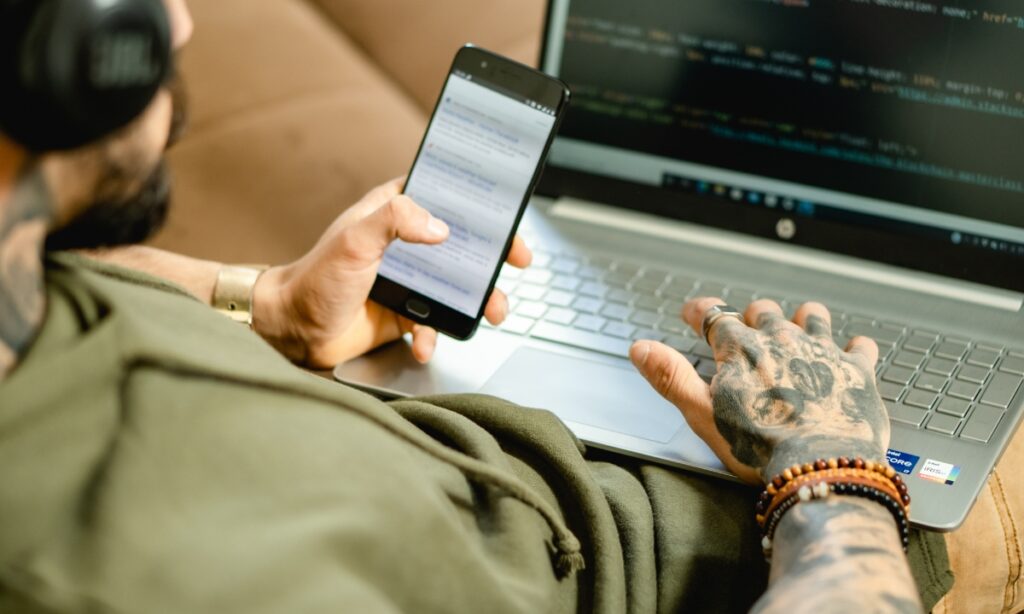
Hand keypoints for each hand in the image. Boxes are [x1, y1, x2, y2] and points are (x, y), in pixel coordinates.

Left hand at [253, 178, 531, 367]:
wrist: (293, 331)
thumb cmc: (315, 279)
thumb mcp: (354, 241)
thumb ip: (395, 222)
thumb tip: (440, 227)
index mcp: (392, 213)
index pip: (444, 196)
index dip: (479, 203)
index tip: (505, 214)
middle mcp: (405, 245)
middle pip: (463, 243)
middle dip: (494, 256)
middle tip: (517, 263)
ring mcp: (408, 280)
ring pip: (458, 287)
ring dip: (479, 301)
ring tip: (492, 314)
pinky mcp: (404, 313)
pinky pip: (434, 324)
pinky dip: (436, 336)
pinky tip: (425, 343)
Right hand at [630, 297, 888, 484]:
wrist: (821, 467)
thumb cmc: (759, 447)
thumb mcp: (700, 413)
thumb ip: (670, 376)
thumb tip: (641, 348)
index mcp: (740, 349)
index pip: (713, 315)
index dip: (699, 312)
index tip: (692, 313)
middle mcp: (781, 340)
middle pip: (763, 311)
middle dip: (751, 316)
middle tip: (745, 325)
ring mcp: (822, 352)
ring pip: (812, 316)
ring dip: (802, 318)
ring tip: (798, 322)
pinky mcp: (856, 372)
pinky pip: (860, 347)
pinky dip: (854, 347)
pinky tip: (852, 350)